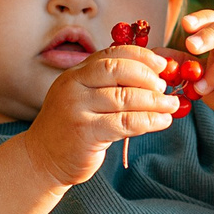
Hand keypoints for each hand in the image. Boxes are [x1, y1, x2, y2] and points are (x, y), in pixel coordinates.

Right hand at [18, 48, 176, 186]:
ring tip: (171, 106)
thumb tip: (153, 77)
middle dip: (147, 77)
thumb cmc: (71, 128)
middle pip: (117, 70)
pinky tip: (163, 122)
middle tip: (164, 88)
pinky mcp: (85, 132)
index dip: (141, 56)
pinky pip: (125, 123)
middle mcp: (73, 86)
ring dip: (154, 101)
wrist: (42, 159)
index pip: (111, 54)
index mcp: (75, 73)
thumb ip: (109, 86)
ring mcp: (77, 109)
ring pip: (125, 98)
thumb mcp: (84, 99)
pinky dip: (149, 121)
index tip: (162, 64)